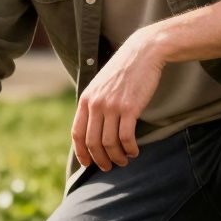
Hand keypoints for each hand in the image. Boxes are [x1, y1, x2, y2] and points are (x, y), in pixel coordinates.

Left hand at [72, 28, 166, 169]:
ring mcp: (112, 106)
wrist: (143, 53)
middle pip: (92, 142)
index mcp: (86, 100)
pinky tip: (134, 151)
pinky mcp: (129, 108)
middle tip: (108, 167)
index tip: (88, 164)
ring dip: (116, 157)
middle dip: (100, 160)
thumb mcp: (100, 85)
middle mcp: (96, 104)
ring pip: (109, 143)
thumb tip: (92, 129)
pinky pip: (126, 137)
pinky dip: (129, 149)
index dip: (81, 152)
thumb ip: (94, 105)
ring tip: (124, 160)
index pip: (77, 134)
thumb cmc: (123, 71)